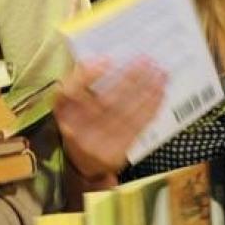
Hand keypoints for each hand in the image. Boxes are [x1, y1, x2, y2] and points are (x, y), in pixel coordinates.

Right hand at [54, 58, 166, 178]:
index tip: (106, 60)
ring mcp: (97, 144)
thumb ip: (79, 81)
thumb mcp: (69, 104)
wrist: (83, 164)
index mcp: (63, 114)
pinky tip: (160, 93)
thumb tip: (99, 60)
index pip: (69, 93)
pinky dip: (150, 108)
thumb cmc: (78, 124)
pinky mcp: (116, 151)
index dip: (87, 77)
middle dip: (128, 80)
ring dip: (145, 92)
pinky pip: (137, 127)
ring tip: (160, 73)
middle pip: (105, 102)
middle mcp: (77, 130)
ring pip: (126, 113)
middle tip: (146, 61)